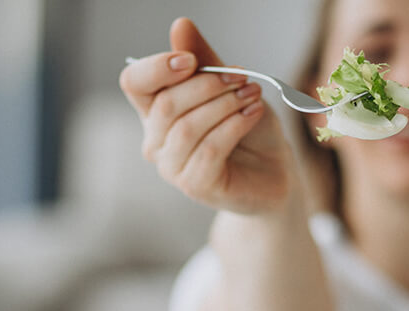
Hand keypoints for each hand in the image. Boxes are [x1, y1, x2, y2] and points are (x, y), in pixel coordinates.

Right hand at [119, 18, 299, 217]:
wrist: (274, 171)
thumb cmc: (248, 129)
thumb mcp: (230, 87)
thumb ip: (205, 61)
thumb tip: (180, 26)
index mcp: (156, 111)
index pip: (134, 83)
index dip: (157, 68)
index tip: (191, 60)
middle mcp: (156, 141)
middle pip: (166, 104)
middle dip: (207, 84)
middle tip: (241, 76)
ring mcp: (172, 167)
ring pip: (188, 127)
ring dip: (225, 105)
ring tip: (252, 94)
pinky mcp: (195, 186)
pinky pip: (209, 149)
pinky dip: (234, 125)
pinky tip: (254, 114)